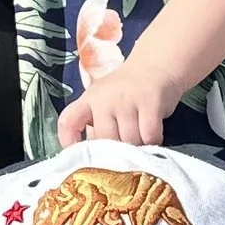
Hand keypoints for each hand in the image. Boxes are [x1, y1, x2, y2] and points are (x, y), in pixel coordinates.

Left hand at [55, 53, 179, 148]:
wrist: (155, 66)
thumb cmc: (126, 91)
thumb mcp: (103, 102)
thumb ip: (95, 126)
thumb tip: (93, 158)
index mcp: (89, 100)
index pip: (68, 120)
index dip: (69, 141)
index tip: (78, 155)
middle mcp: (105, 99)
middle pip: (105, 140)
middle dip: (116, 151)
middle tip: (123, 150)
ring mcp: (127, 100)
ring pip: (130, 141)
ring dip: (137, 148)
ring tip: (140, 139)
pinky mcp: (150, 103)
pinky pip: (150, 136)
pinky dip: (153, 142)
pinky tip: (152, 135)